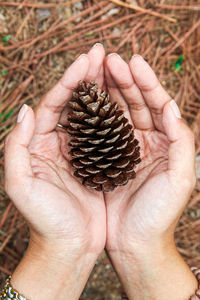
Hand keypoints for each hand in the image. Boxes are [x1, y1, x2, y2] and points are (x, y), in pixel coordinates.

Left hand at [4, 44, 105, 299]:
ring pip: (92, 115)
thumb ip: (15, 146)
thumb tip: (25, 109)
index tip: (85, 60)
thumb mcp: (20, 185)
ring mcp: (80, 151)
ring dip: (103, 91)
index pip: (53, 104)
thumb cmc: (45, 220)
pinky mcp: (98, 162)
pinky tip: (125, 102)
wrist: (68, 247)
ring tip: (116, 69)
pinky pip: (107, 134)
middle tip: (102, 53)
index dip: (69, 81)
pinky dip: (115, 116)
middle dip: (87, 77)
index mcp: (39, 144)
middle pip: (74, 103)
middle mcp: (59, 143)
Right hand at [104, 54, 196, 298]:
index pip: (156, 104)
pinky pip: (99, 131)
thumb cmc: (158, 217)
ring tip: (95, 70)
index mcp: (165, 143)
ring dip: (107, 91)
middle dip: (123, 80)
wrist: (134, 244)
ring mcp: (124, 149)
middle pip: (135, 103)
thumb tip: (171, 105)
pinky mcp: (105, 159)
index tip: (133, 61)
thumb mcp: (180, 180)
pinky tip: (84, 101)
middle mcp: (145, 142)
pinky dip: (93, 115)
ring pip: (116, 113)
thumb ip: (182, 141)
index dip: (146, 82)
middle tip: (108, 59)